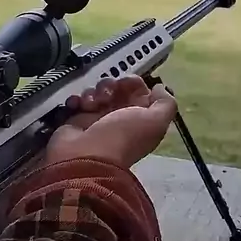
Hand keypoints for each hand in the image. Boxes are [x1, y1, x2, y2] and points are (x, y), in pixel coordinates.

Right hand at [46, 76, 176, 169]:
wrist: (87, 157)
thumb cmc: (123, 137)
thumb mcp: (155, 121)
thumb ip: (165, 103)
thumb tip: (160, 88)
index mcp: (139, 118)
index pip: (138, 91)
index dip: (133, 83)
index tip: (126, 84)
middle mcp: (119, 118)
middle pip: (116, 89)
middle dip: (111, 85)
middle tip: (107, 95)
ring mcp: (96, 120)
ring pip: (96, 93)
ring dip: (94, 92)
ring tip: (91, 104)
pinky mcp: (75, 122)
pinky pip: (77, 101)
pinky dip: (76, 100)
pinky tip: (77, 105)